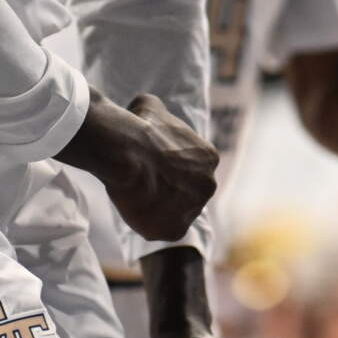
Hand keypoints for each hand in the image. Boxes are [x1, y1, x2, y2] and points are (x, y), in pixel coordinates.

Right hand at [56, 93, 215, 242]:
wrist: (127, 152)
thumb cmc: (139, 127)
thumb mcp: (152, 106)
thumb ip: (159, 115)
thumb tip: (148, 112)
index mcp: (209, 158)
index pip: (192, 169)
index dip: (171, 168)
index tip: (152, 165)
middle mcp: (208, 186)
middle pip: (188, 193)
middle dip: (169, 191)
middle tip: (144, 183)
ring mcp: (193, 210)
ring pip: (174, 213)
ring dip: (158, 208)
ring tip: (135, 195)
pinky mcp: (174, 230)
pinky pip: (159, 229)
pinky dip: (146, 223)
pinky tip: (132, 207)